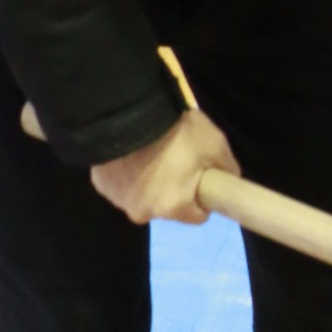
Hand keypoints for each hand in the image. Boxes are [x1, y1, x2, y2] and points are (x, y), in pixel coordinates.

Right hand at [87, 109, 239, 226]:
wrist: (129, 115)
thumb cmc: (177, 133)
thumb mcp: (216, 145)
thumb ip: (227, 169)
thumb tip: (229, 181)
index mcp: (174, 208)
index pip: (198, 216)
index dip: (203, 198)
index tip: (202, 179)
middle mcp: (144, 213)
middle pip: (169, 207)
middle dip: (176, 189)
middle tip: (177, 159)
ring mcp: (119, 200)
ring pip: (144, 196)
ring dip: (150, 182)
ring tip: (153, 152)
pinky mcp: (101, 186)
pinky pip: (122, 185)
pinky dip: (129, 173)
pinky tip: (133, 153)